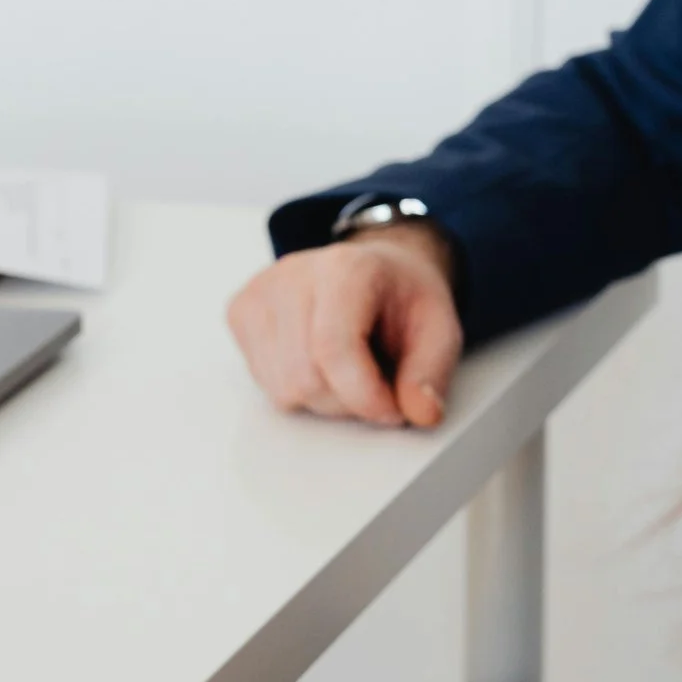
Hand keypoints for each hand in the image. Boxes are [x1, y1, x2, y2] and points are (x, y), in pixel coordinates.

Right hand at [227, 222, 461, 427]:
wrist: (378, 271)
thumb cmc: (402, 298)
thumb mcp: (440, 330)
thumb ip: (431, 373)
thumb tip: (420, 412)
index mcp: (346, 269)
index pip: (333, 349)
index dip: (364, 396)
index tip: (392, 410)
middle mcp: (294, 274)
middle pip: (305, 378)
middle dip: (347, 402)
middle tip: (375, 383)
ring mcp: (261, 292)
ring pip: (282, 389)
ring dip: (322, 399)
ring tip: (347, 369)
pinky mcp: (241, 312)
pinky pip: (264, 383)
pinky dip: (297, 388)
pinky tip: (317, 361)